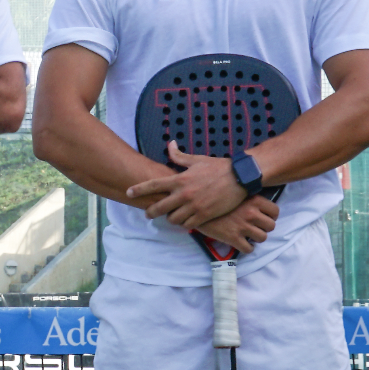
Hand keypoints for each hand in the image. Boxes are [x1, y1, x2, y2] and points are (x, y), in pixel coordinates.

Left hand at [127, 142, 248, 229]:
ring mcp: (194, 206)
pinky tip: (185, 220)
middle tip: (149, 213)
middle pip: (158, 208)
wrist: (240, 178)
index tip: (128, 192)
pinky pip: (187, 225)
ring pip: (173, 219)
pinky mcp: (204, 216)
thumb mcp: (197, 160)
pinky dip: (184, 224)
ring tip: (171, 216)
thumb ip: (180, 156)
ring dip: (170, 218)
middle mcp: (184, 194)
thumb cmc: (218, 167)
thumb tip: (170, 144)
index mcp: (180, 179)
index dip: (139, 189)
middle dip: (151, 212)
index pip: (153, 185)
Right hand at [196, 195, 279, 253]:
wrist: (195, 207)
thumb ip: (247, 196)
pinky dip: (246, 248)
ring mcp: (243, 227)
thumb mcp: (234, 193)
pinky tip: (241, 243)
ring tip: (248, 235)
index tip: (264, 217)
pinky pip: (249, 249)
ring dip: (256, 238)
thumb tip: (255, 201)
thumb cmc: (214, 198)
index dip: (271, 216)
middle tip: (255, 227)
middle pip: (271, 226)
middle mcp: (251, 213)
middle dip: (264, 228)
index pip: (275, 211)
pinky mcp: (234, 238)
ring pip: (262, 238)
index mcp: (254, 200)